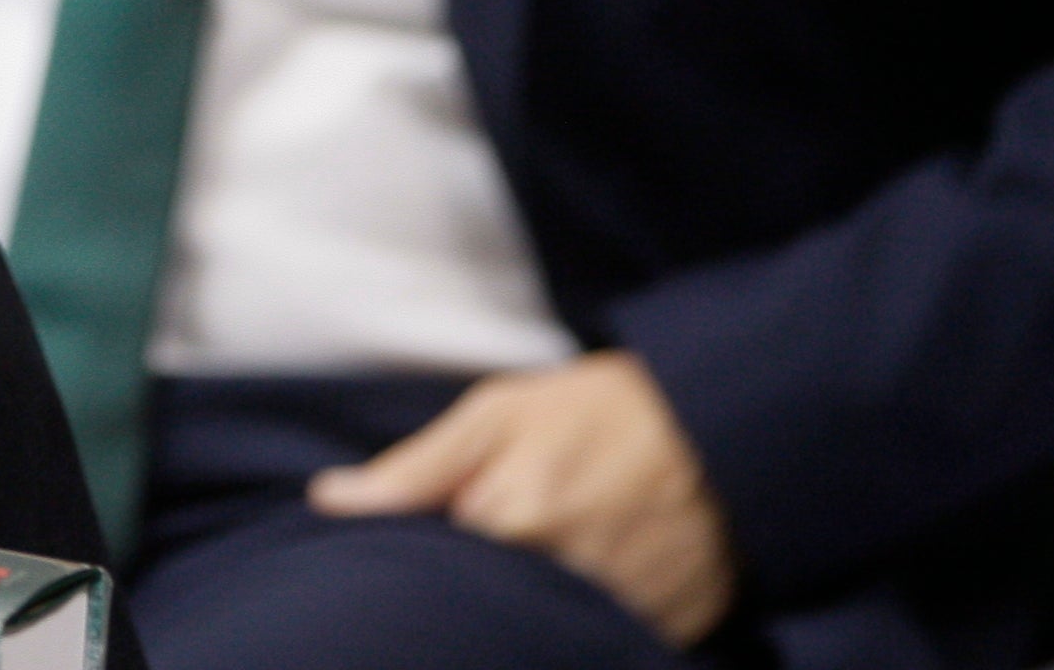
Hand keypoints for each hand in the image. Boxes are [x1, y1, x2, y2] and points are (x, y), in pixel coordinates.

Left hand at [308, 351, 735, 645]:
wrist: (726, 423)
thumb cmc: (598, 411)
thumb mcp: (497, 415)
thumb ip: (413, 469)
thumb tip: (328, 500)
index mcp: (512, 521)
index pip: (438, 574)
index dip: (438, 557)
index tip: (456, 531)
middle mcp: (566, 578)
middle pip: (494, 608)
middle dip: (490, 585)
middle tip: (519, 534)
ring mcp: (623, 612)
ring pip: (552, 628)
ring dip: (544, 603)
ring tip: (567, 548)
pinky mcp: (669, 633)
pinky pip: (610, 642)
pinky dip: (597, 623)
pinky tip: (603, 578)